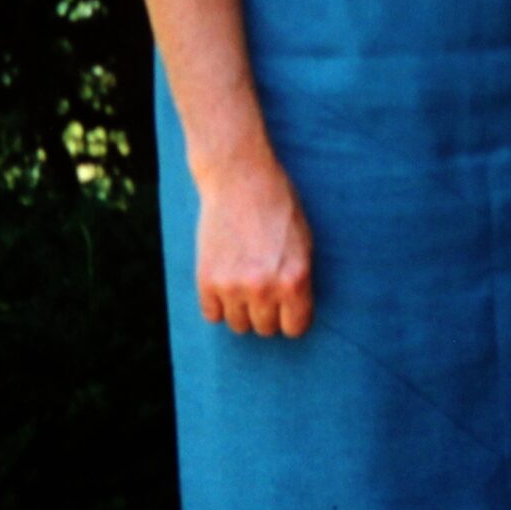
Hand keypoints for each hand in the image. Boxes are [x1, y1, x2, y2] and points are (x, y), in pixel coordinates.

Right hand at [194, 152, 314, 337]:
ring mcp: (233, 286)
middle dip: (267, 312)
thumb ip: (300, 281)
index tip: (287, 308)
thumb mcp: (305, 244)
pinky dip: (218, 304)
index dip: (292, 317)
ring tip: (244, 282)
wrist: (240, 181)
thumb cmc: (279, 208)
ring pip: (238, 325)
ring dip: (242, 309)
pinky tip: (225, 282)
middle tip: (264, 289)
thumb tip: (293, 313)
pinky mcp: (206, 281)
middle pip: (265, 328)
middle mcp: (265, 288)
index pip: (295, 328)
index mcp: (296, 279)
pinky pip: (212, 315)